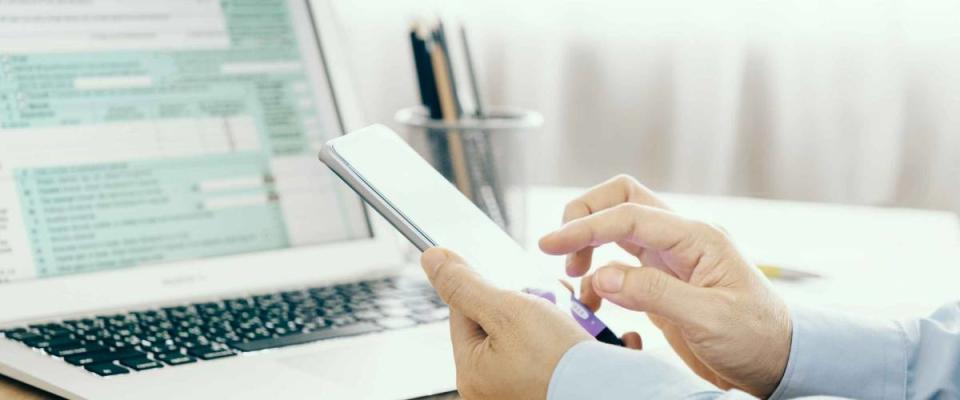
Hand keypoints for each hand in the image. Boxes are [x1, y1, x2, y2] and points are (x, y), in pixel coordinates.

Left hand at [419, 248, 591, 399]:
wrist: (608, 392)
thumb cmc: (557, 362)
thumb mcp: (506, 310)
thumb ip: (467, 285)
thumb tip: (432, 259)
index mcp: (472, 372)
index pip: (464, 313)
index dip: (491, 292)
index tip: (518, 290)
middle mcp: (492, 386)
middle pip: (501, 324)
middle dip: (529, 307)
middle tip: (550, 307)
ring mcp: (522, 389)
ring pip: (532, 335)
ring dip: (554, 320)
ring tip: (572, 325)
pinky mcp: (550, 387)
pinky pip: (555, 353)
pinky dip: (571, 341)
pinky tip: (584, 342)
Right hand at [538, 175, 791, 397]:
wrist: (779, 363)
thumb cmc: (757, 338)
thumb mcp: (709, 318)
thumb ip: (655, 293)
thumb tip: (604, 276)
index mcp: (697, 237)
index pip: (629, 215)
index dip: (585, 226)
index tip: (550, 244)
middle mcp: (681, 240)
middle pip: (622, 199)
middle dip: (584, 216)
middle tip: (561, 252)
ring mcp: (670, 259)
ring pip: (617, 227)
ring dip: (588, 244)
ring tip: (575, 278)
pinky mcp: (661, 282)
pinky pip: (619, 265)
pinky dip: (598, 278)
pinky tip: (594, 303)